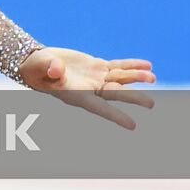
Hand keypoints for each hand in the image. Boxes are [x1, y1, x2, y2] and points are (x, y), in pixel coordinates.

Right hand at [17, 46, 155, 129]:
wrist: (39, 64)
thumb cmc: (37, 70)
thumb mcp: (42, 69)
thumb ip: (51, 70)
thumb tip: (57, 68)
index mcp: (78, 95)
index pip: (100, 108)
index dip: (116, 116)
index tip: (133, 126)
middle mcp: (91, 89)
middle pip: (115, 94)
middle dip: (133, 98)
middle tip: (151, 104)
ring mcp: (96, 78)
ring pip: (120, 78)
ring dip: (136, 78)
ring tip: (152, 77)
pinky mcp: (97, 66)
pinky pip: (118, 66)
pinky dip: (132, 65)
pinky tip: (147, 65)